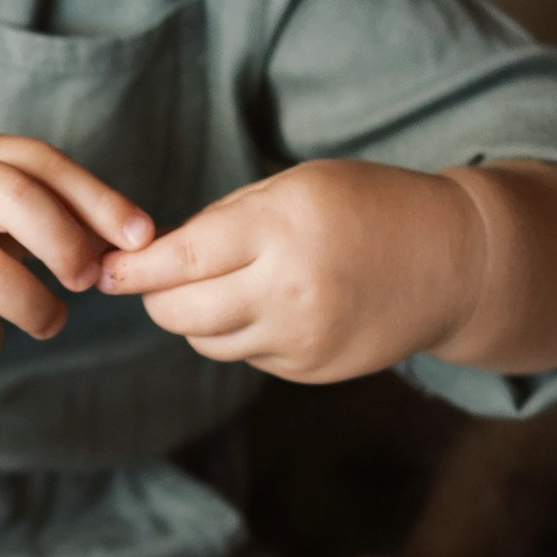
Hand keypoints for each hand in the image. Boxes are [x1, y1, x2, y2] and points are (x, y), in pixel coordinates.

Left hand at [97, 159, 486, 381]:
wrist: (453, 262)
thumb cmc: (368, 206)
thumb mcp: (297, 187)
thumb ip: (226, 221)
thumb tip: (157, 255)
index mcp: (279, 231)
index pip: (178, 261)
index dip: (131, 269)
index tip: (103, 269)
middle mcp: (287, 291)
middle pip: (179, 313)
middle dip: (154, 298)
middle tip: (152, 280)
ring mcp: (300, 338)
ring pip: (208, 340)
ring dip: (196, 316)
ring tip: (221, 285)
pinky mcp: (311, 369)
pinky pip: (248, 355)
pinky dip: (242, 333)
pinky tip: (271, 305)